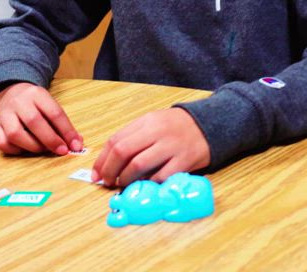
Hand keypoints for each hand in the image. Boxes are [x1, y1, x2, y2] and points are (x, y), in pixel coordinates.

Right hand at [0, 83, 82, 155]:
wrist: (10, 92)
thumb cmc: (35, 104)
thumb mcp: (49, 105)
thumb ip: (63, 123)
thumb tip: (77, 143)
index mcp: (37, 94)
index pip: (54, 112)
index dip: (67, 131)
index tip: (76, 145)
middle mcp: (19, 102)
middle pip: (34, 122)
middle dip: (51, 140)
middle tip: (62, 151)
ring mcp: (4, 114)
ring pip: (15, 134)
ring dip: (33, 146)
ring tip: (43, 149)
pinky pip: (3, 143)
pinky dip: (16, 150)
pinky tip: (25, 148)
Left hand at [91, 107, 209, 187]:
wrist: (210, 125)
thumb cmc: (176, 128)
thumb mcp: (154, 123)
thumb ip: (133, 137)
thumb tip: (109, 161)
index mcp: (147, 121)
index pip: (115, 140)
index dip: (102, 160)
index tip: (96, 173)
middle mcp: (157, 131)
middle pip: (122, 151)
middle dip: (110, 170)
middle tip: (107, 182)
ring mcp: (171, 146)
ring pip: (138, 165)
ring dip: (125, 179)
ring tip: (123, 184)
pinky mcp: (184, 161)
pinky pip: (160, 176)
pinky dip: (148, 184)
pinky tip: (145, 185)